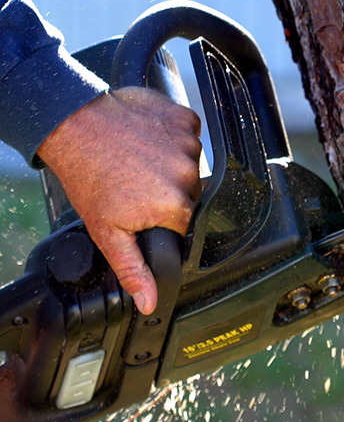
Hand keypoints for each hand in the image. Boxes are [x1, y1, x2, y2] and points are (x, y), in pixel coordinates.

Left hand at [37, 87, 201, 314]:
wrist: (74, 126)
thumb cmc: (88, 176)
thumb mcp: (107, 232)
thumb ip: (133, 269)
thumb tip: (151, 302)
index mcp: (175, 206)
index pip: (186, 223)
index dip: (164, 219)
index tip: (144, 208)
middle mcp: (189, 174)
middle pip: (191, 193)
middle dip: (169, 192)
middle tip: (137, 185)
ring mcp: (189, 143)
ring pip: (191, 163)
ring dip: (171, 163)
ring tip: (139, 161)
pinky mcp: (185, 118)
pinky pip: (190, 134)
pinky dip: (174, 137)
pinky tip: (148, 141)